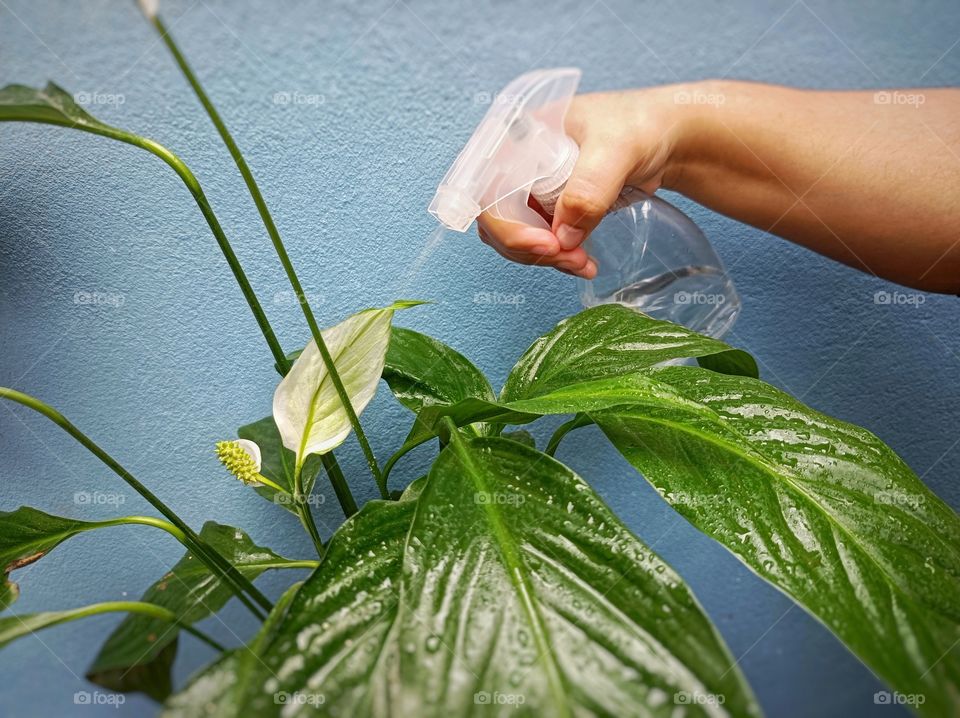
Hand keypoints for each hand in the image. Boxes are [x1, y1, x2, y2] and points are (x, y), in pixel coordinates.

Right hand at [476, 85, 688, 278]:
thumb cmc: (641, 124)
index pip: (489, 188)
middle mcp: (517, 164)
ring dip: (545, 257)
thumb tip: (562, 234)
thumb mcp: (618, 148)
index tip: (547, 243)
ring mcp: (532, 189)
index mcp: (519, 136)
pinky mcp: (550, 209)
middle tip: (571, 258)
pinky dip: (558, 257)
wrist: (666, 140)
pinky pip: (539, 241)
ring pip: (516, 236)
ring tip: (582, 263)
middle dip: (530, 248)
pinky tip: (583, 262)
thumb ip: (589, 187)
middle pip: (497, 219)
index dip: (508, 223)